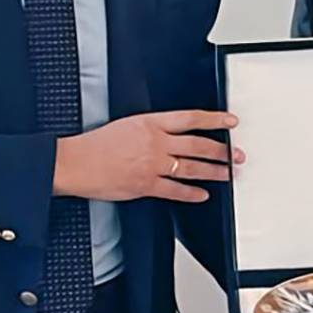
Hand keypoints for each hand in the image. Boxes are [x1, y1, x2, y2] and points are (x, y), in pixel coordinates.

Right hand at [53, 110, 244, 202]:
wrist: (76, 162)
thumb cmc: (98, 144)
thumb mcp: (129, 124)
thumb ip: (153, 129)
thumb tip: (173, 134)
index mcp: (151, 122)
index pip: (191, 118)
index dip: (214, 119)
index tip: (230, 121)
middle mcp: (156, 142)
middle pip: (198, 144)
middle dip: (221, 150)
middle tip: (236, 154)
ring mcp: (152, 165)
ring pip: (191, 168)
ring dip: (213, 171)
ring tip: (228, 174)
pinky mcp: (145, 185)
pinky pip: (175, 191)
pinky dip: (192, 193)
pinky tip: (202, 194)